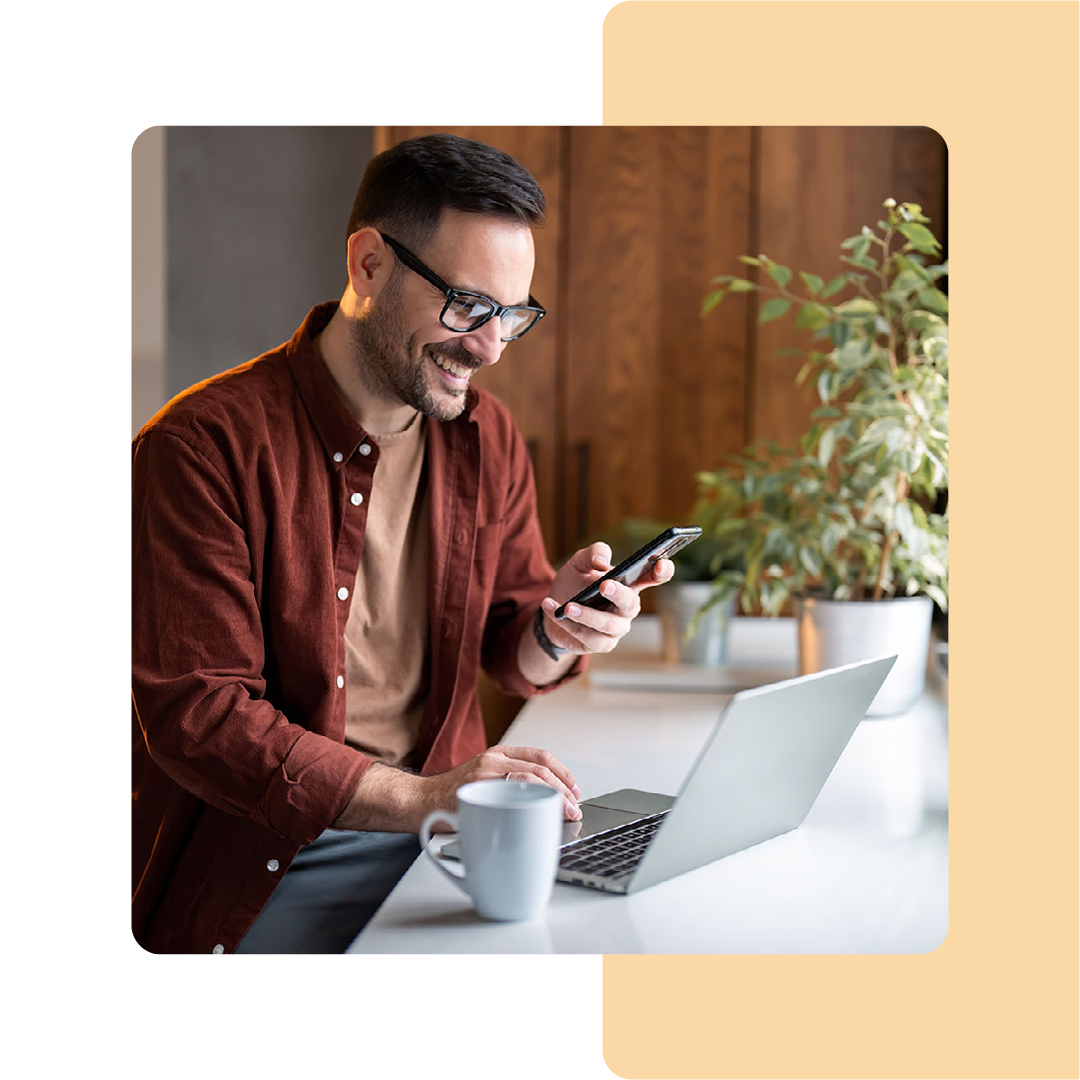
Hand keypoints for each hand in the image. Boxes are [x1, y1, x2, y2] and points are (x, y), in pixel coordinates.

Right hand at [424, 744, 582, 825]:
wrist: (420, 801)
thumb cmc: (454, 796)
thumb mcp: (485, 779)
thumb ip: (509, 782)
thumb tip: (546, 800)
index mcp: (498, 753)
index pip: (540, 755)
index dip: (563, 772)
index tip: (575, 789)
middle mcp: (493, 759)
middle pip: (540, 769)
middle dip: (562, 789)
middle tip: (573, 807)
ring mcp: (485, 774)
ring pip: (530, 779)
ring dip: (553, 798)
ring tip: (563, 813)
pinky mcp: (477, 791)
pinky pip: (511, 795)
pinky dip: (531, 805)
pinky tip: (540, 816)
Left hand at [540, 542, 673, 655]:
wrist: (553, 608)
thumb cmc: (574, 583)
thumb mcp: (579, 562)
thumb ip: (593, 553)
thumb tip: (602, 562)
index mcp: (629, 584)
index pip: (653, 577)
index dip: (662, 571)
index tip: (661, 563)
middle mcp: (626, 608)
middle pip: (631, 604)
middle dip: (619, 595)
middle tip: (604, 585)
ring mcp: (615, 628)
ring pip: (607, 626)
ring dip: (587, 616)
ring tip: (568, 606)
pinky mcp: (600, 644)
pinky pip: (586, 637)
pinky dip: (567, 624)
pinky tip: (552, 609)